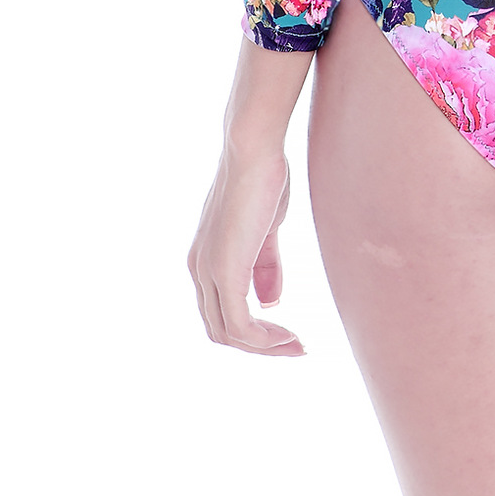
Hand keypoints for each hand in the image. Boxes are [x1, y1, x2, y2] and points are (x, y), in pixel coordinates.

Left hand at [188, 144, 305, 355]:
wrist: (254, 149)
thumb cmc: (263, 177)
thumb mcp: (265, 229)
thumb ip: (265, 265)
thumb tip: (270, 303)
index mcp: (204, 259)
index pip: (221, 312)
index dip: (252, 329)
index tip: (287, 333)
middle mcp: (198, 269)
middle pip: (221, 330)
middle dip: (259, 345)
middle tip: (295, 346)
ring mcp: (208, 271)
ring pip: (229, 333)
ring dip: (265, 346)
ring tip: (296, 346)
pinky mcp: (224, 270)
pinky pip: (240, 324)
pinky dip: (264, 339)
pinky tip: (287, 335)